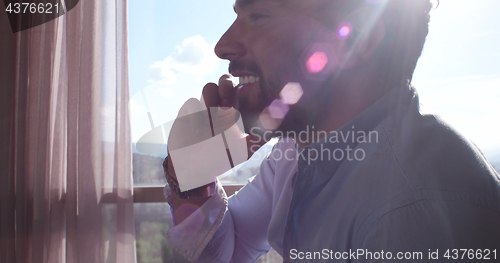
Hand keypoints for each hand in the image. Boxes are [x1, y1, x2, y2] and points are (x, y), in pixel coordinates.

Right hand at [166, 75, 264, 190]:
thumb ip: (258, 139)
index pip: (241, 88)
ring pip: (209, 87)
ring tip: (213, 126)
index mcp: (233, 109)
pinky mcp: (187, 112)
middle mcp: (218, 103)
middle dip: (227, 90)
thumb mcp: (243, 151)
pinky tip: (198, 134)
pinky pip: (192, 103)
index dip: (242, 92)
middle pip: (225, 80)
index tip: (238, 108)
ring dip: (212, 105)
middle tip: (227, 108)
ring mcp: (203, 106)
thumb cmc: (221, 158)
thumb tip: (276, 129)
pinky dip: (197, 118)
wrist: (196, 169)